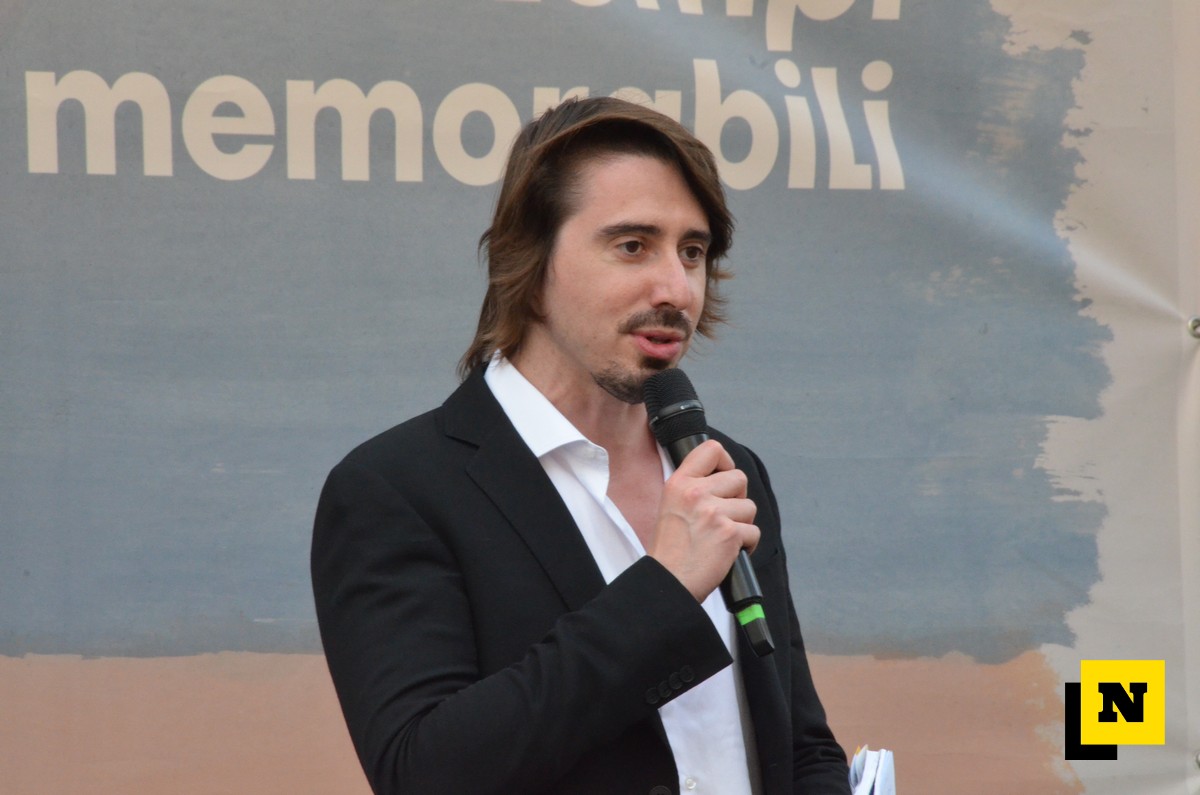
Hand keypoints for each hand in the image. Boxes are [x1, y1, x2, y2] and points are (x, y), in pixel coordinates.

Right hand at [646, 439, 758, 600]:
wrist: (669, 581)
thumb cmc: (670, 550)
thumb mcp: (670, 506)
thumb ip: (692, 488)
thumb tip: (721, 477)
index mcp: (678, 483)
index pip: (711, 449)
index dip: (725, 462)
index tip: (723, 477)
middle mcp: (696, 493)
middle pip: (739, 478)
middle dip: (737, 498)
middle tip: (721, 518)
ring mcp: (714, 513)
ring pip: (749, 507)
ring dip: (741, 524)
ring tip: (720, 538)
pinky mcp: (730, 533)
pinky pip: (754, 532)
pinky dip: (746, 545)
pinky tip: (727, 553)